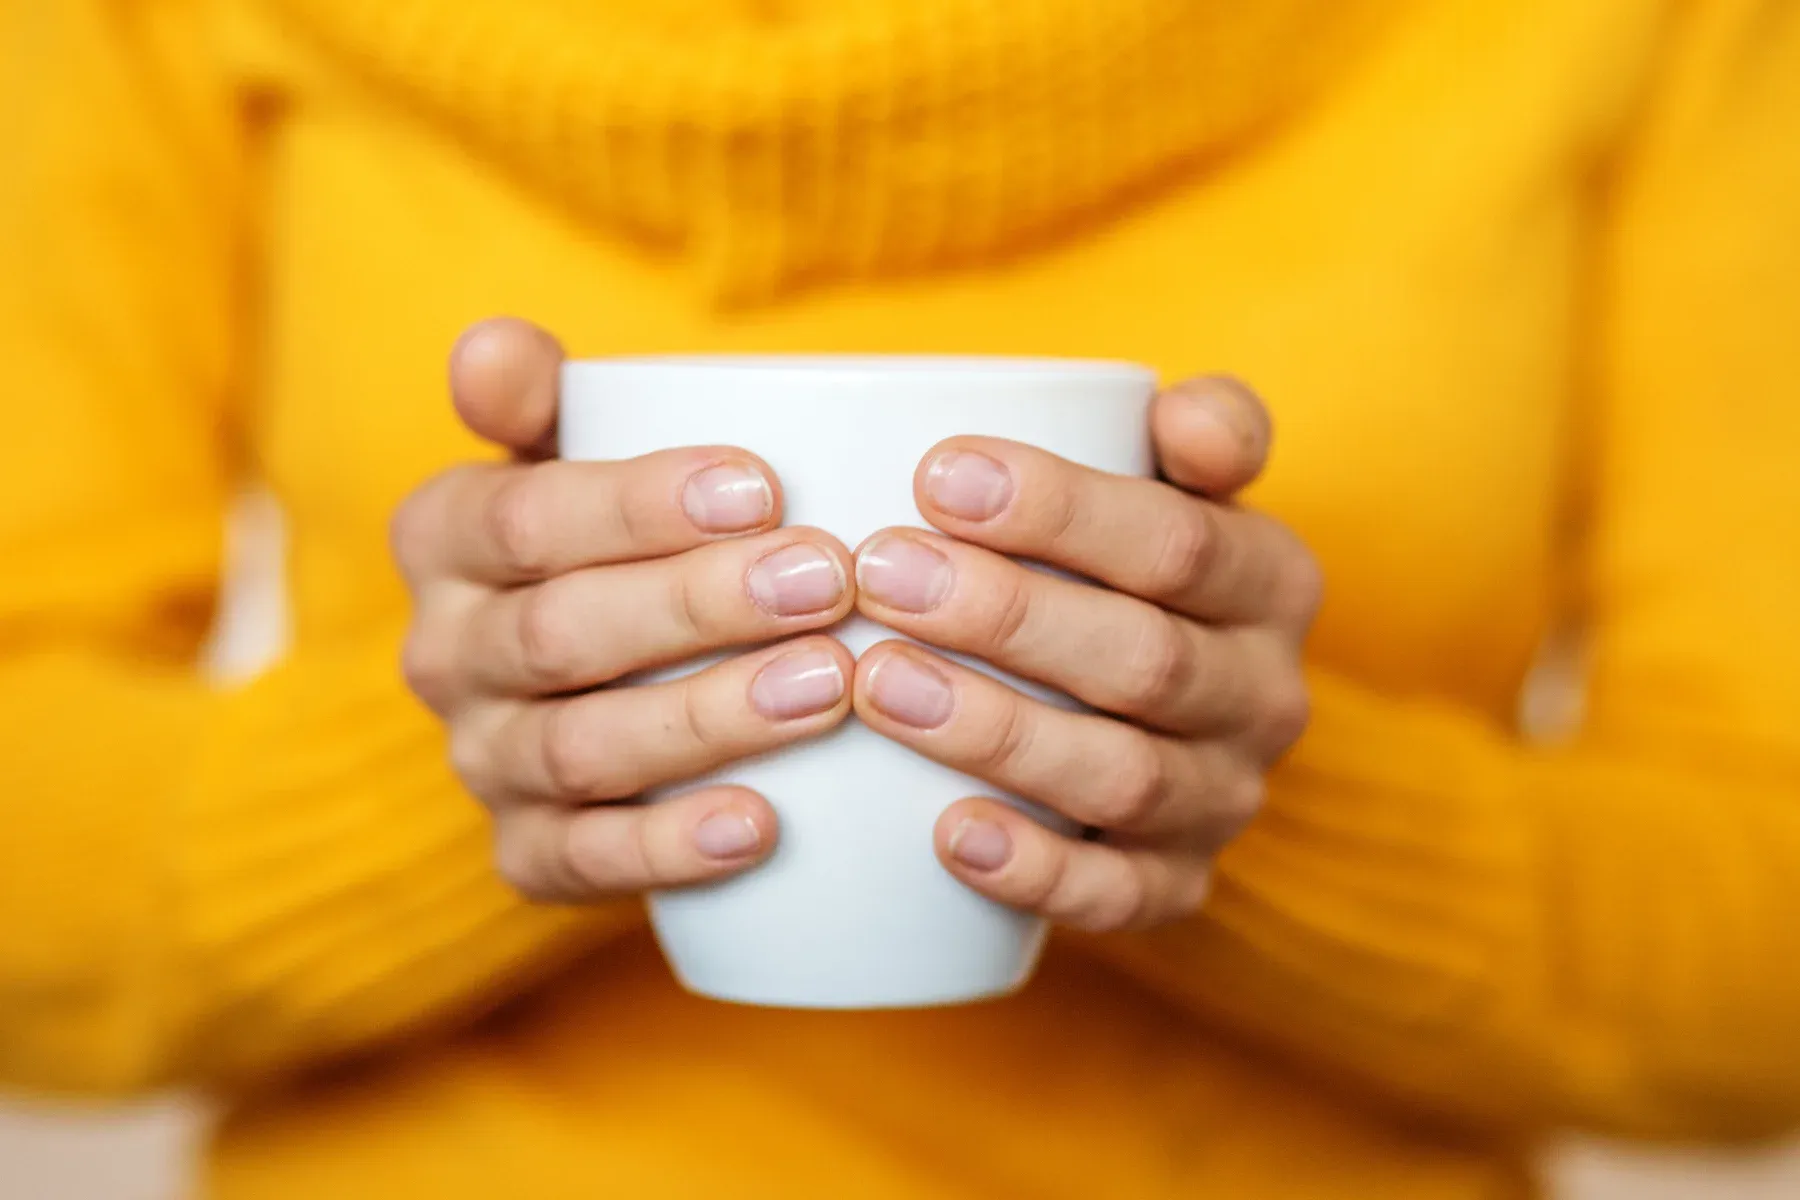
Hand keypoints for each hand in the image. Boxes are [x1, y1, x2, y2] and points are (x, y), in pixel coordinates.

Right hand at [393, 318, 856, 901]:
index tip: (765, 487)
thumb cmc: (614, 532)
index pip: (524, 518)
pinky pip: (581, 864)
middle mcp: (444, 654)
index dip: (640, 505)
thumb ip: (539, 394)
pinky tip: (762, 827)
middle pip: (561, 635)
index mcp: (443, 538)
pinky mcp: (524, 853)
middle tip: (827, 581)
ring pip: (580, 749)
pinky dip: (669, 849)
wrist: (599, 668)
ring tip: (828, 687)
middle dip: (698, 607)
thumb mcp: (570, 448)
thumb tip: (491, 346)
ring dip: (707, 719)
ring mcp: (483, 762)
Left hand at [851, 377, 1320, 931]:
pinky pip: (1118, 896)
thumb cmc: (1126, 559)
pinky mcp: (1176, 884)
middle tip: (883, 574)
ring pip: (1125, 777)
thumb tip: (1182, 419)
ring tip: (879, 684)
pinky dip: (1036, 871)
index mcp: (1272, 580)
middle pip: (1145, 661)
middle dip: (1007, 616)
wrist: (1147, 694)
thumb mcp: (1176, 477)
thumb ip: (1201, 426)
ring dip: (998, 733)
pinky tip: (948, 834)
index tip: (934, 476)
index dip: (1062, 509)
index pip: (1180, 542)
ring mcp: (1224, 799)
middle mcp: (1266, 696)